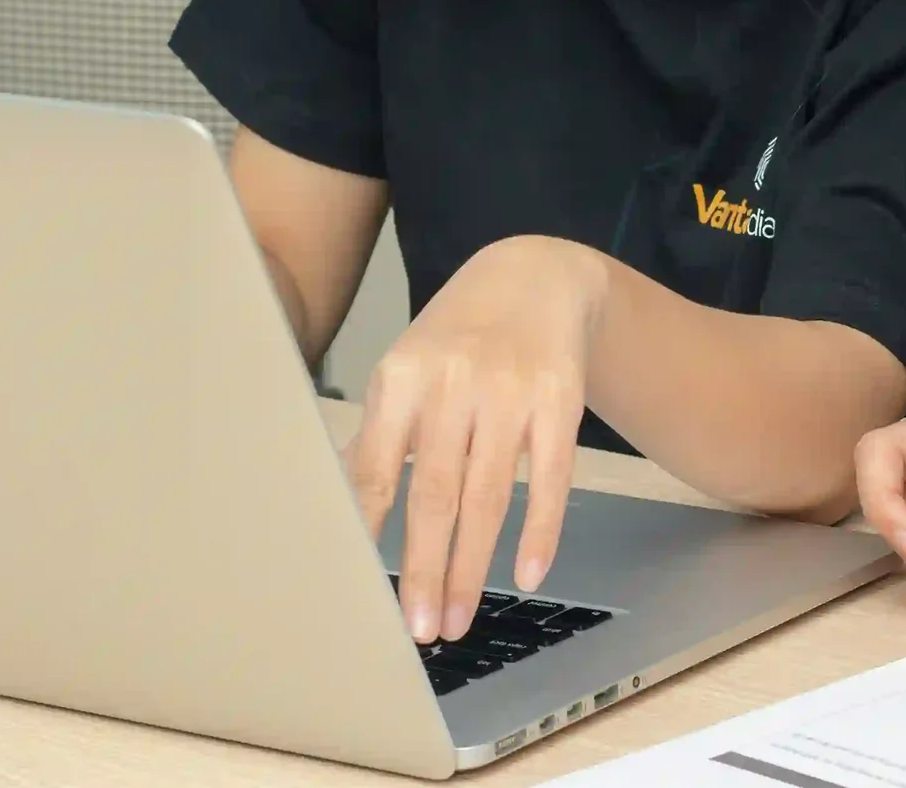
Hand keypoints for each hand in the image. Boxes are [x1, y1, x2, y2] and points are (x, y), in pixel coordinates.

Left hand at [346, 235, 609, 643]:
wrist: (535, 276)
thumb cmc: (458, 337)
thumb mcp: (407, 370)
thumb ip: (381, 434)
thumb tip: (345, 507)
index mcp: (401, 376)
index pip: (378, 469)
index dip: (372, 535)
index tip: (365, 592)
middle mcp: (454, 381)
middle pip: (435, 492)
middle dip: (426, 569)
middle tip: (422, 629)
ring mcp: (511, 390)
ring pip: (490, 495)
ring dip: (474, 566)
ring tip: (460, 617)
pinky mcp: (560, 400)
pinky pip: (552, 478)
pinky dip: (541, 532)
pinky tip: (529, 575)